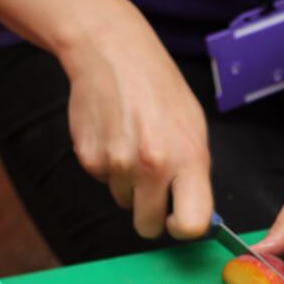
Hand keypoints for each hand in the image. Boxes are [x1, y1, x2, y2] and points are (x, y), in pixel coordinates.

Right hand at [59, 4, 212, 239]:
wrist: (114, 54)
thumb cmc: (162, 92)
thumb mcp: (195, 130)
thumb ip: (195, 173)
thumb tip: (194, 214)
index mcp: (188, 160)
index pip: (190, 225)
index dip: (183, 229)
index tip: (178, 221)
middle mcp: (151, 166)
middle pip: (148, 226)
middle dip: (152, 215)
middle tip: (154, 189)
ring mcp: (116, 163)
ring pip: (123, 202)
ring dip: (130, 185)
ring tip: (135, 145)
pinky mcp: (88, 158)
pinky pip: (103, 181)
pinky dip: (109, 167)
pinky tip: (115, 136)